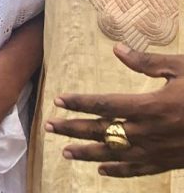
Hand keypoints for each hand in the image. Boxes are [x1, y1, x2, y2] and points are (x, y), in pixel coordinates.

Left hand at [47, 43, 183, 177]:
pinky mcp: (168, 162)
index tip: (59, 100)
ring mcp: (158, 150)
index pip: (105, 105)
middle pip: (103, 131)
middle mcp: (149, 132)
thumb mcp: (180, 68)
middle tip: (49, 126)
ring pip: (116, 154)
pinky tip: (103, 171)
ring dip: (89, 153)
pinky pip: (138, 169)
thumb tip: (118, 49)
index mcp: (150, 106)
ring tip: (66, 151)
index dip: (80, 103)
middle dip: (74, 128)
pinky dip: (118, 171)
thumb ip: (147, 62)